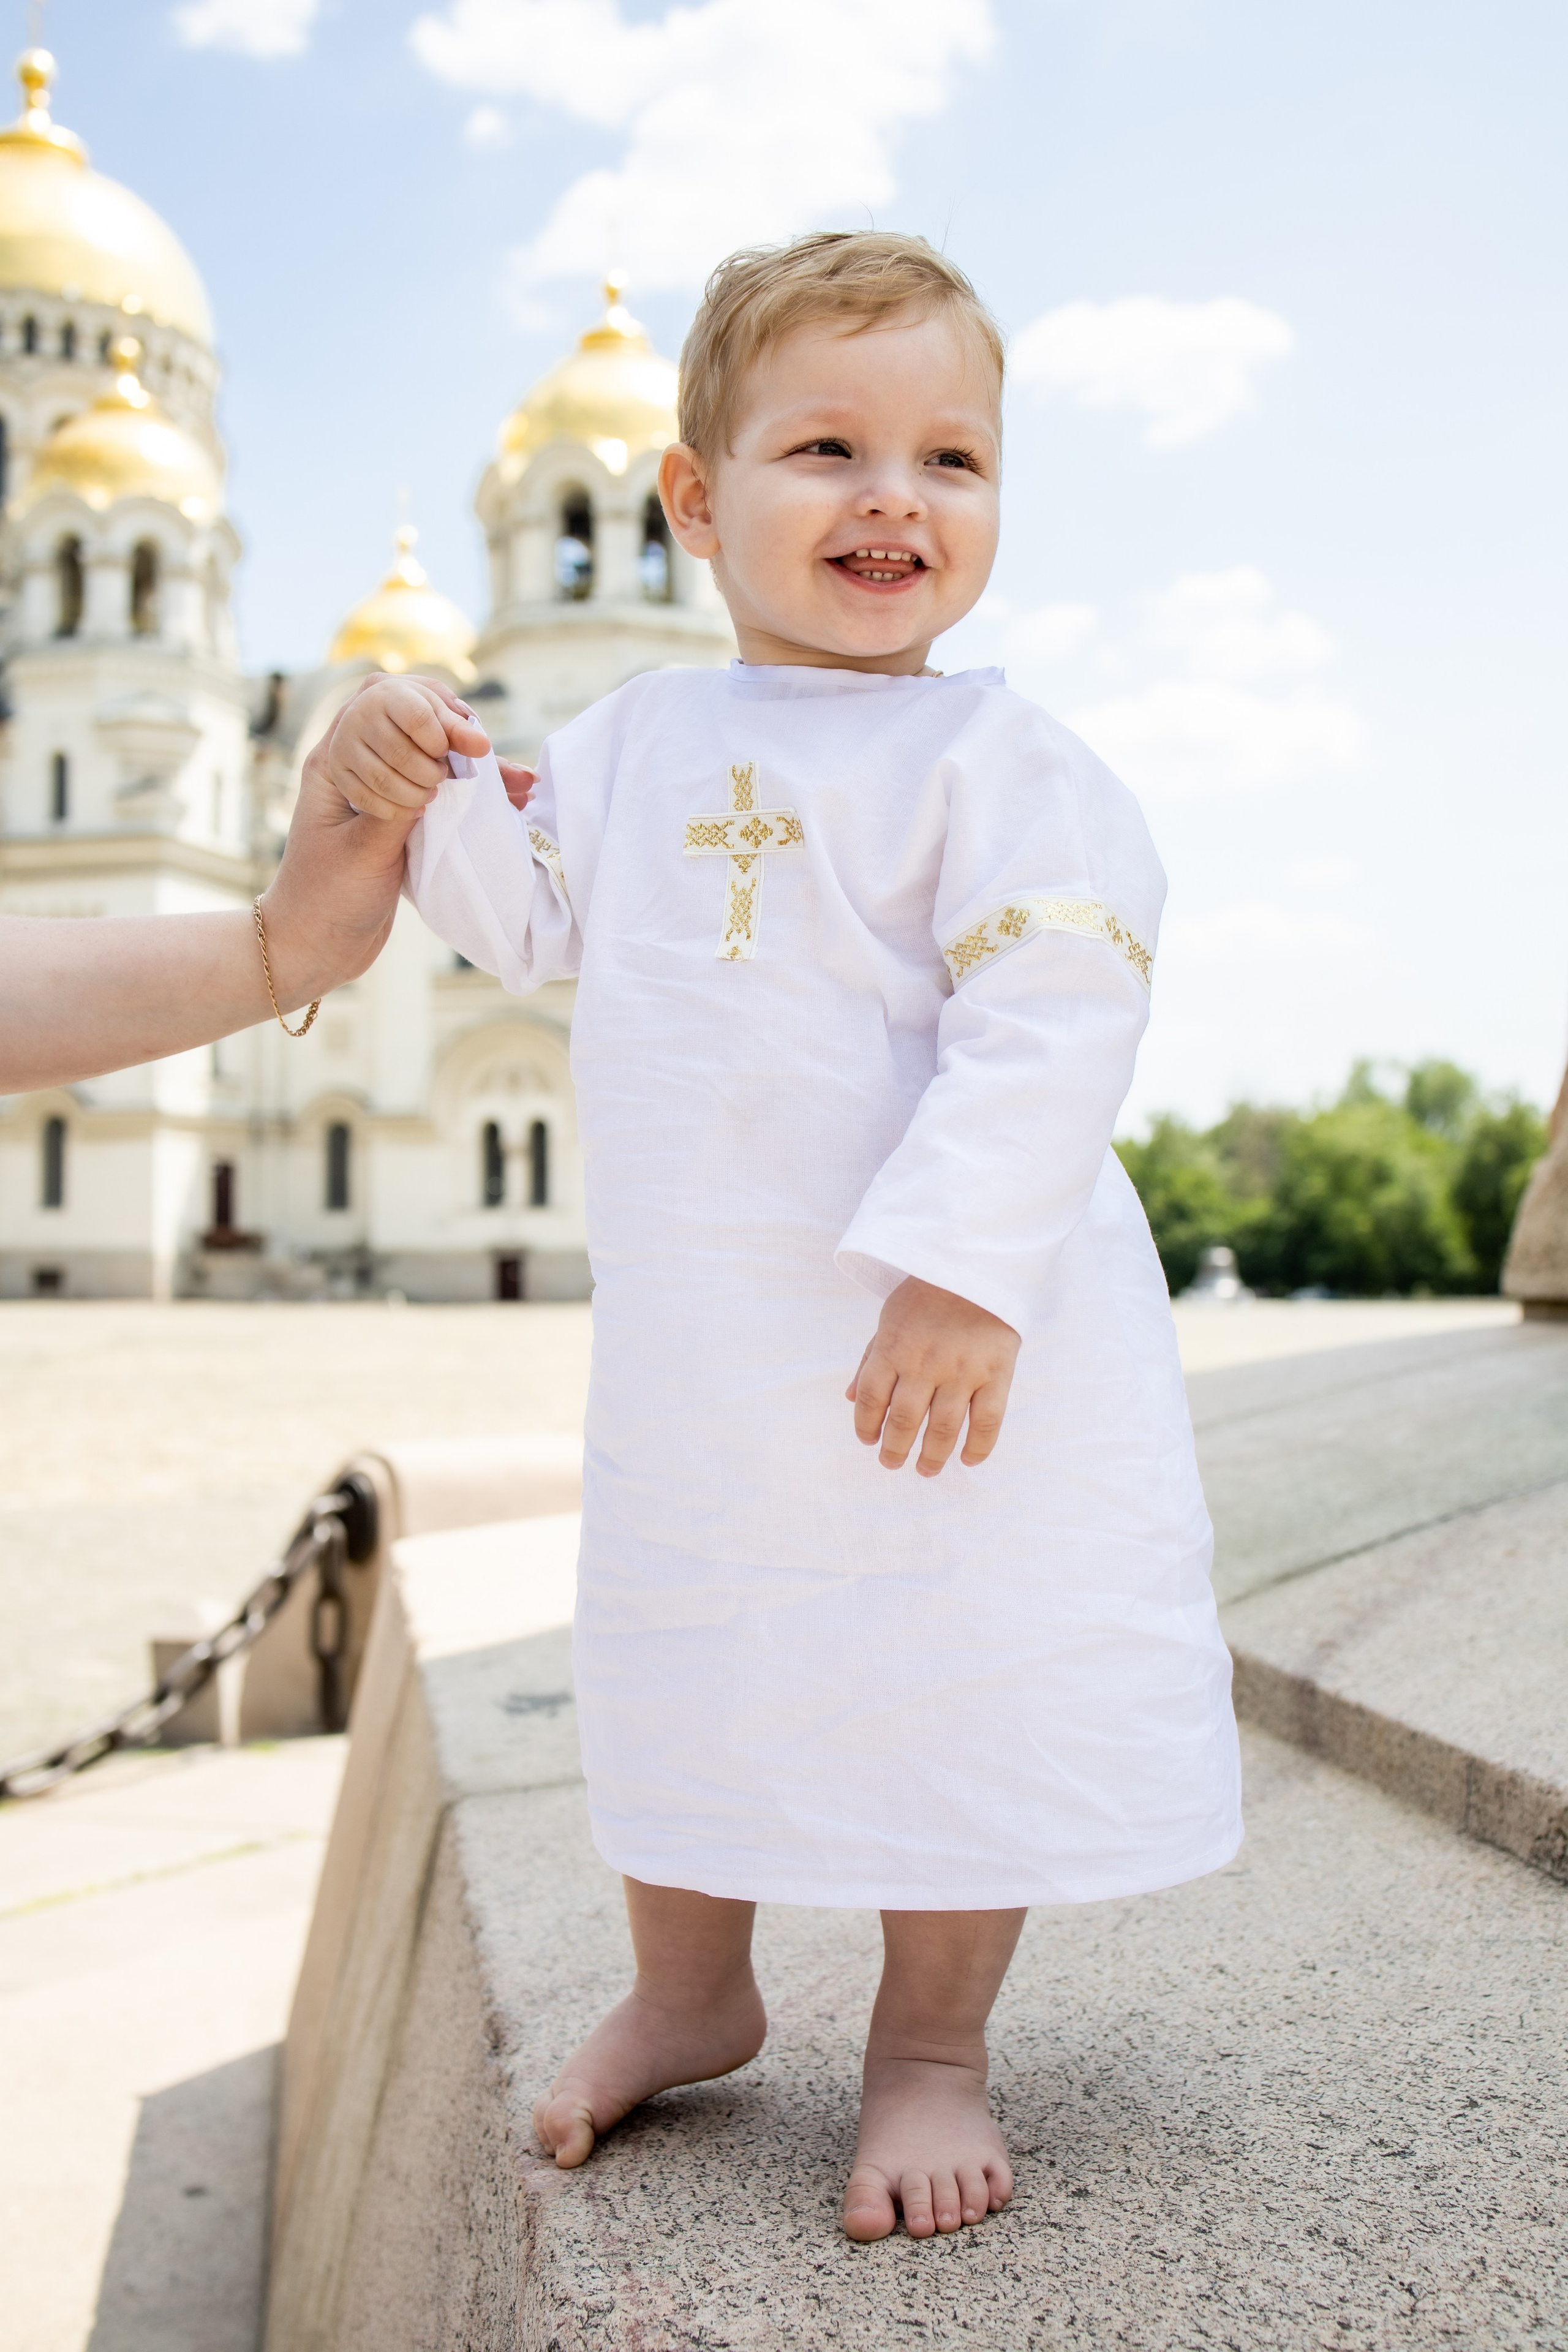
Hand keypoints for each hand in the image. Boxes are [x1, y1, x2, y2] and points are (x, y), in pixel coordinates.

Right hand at [322, 673, 534, 820]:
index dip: (444, 742)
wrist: (372, 748)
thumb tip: (530, 781)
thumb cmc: (421, 741)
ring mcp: (342, 742)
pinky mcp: (332, 770)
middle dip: (431, 774)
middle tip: (439, 778)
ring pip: (386, 779)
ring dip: (415, 794)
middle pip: (406, 754)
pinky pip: (367, 798)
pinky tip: (408, 807)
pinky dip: (394, 809)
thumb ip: (480, 755)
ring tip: (428, 793)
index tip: (453, 751)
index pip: (423, 718)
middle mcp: (360, 711)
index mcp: (392, 691)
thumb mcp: (447, 739)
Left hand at [845, 1277, 1019, 1476]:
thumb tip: (851, 1399)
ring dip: (931, 1456)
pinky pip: (987, 1420)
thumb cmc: (928, 1292)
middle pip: (904, 1421)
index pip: (872, 1399)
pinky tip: (967, 1459)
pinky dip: (978, 1446)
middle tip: (891, 1463)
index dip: (866, 1426)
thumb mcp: (889, 1317)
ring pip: (943, 1429)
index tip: (867, 1440)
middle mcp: (926, 1363)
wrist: (978, 1263)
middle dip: (894, 1449)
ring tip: (925, 1470)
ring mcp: (963, 1370)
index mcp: (894, 1347)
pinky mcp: (997, 1372)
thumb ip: (871, 1359)